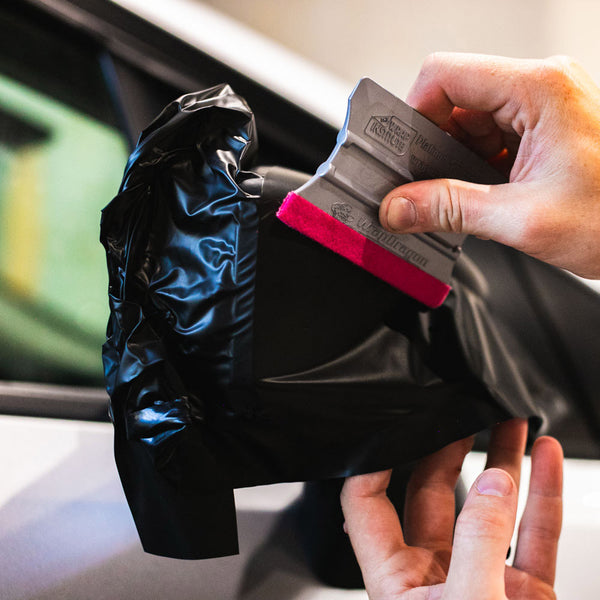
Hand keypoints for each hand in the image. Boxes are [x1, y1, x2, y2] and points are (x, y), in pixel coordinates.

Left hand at [340, 419, 562, 598]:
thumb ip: (477, 543)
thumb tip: (495, 483)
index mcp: (396, 583)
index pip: (366, 507)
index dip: (373, 464)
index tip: (390, 425)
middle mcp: (435, 577)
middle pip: (432, 494)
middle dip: (448, 450)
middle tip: (458, 413)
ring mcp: (482, 583)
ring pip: (489, 508)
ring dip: (502, 463)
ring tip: (508, 421)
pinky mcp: (525, 595)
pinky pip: (534, 535)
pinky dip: (541, 495)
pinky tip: (545, 460)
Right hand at [379, 52, 599, 278]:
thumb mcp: (521, 218)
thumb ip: (449, 209)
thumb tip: (399, 206)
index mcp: (539, 90)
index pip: (446, 75)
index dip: (411, 112)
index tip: (396, 152)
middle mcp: (540, 89)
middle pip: (453, 100)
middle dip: (429, 146)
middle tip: (416, 186)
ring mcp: (541, 110)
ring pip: (467, 123)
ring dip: (451, 161)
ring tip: (453, 197)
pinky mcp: (540, 131)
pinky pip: (487, 139)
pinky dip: (471, 168)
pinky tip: (474, 195)